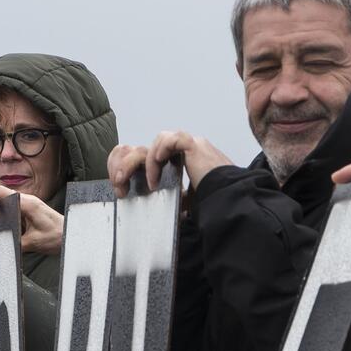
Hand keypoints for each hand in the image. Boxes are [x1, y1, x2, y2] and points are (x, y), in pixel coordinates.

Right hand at [0, 186, 63, 255]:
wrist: (72, 235)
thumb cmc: (58, 237)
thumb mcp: (34, 243)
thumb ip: (15, 244)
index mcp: (28, 203)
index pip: (1, 192)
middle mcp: (26, 200)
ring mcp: (27, 204)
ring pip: (3, 198)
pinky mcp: (28, 211)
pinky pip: (9, 206)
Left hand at [107, 132, 233, 197]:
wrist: (231, 203)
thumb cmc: (213, 204)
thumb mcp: (184, 203)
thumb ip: (171, 198)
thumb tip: (155, 210)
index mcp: (181, 161)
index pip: (148, 153)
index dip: (129, 165)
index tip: (121, 187)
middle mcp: (185, 150)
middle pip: (147, 146)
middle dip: (126, 164)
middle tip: (119, 185)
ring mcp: (191, 145)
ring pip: (156, 141)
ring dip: (140, 161)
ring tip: (140, 183)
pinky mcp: (195, 146)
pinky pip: (171, 140)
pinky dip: (159, 155)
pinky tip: (156, 175)